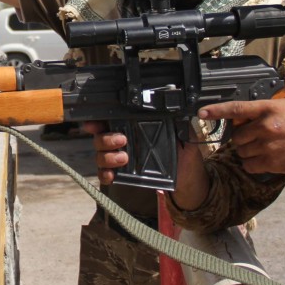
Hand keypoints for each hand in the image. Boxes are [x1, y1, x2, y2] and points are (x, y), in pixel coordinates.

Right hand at [84, 119, 209, 208]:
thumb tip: (172, 108)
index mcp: (133, 126)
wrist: (188, 176)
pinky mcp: (122, 175)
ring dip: (107, 156)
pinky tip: (112, 175)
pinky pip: (104, 174)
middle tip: (122, 140)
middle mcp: (122, 141)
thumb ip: (175, 120)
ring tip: (124, 158)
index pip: (109, 120)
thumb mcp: (181, 133)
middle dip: (105, 138)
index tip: (96, 123)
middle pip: (99, 138)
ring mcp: (119, 158)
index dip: (97, 120)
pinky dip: (105, 174)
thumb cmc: (183, 152)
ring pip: (100, 155)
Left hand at [198, 99, 284, 176]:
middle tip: (258, 136)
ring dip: (248, 150)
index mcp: (270, 109)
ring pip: (241, 150)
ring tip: (266, 147)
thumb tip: (244, 113)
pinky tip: (266, 158)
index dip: (216, 110)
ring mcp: (268, 146)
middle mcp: (267, 127)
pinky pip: (248, 164)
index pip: (236, 108)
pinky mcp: (270, 162)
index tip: (202, 112)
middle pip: (237, 134)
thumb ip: (266, 107)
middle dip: (243, 136)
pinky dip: (252, 163)